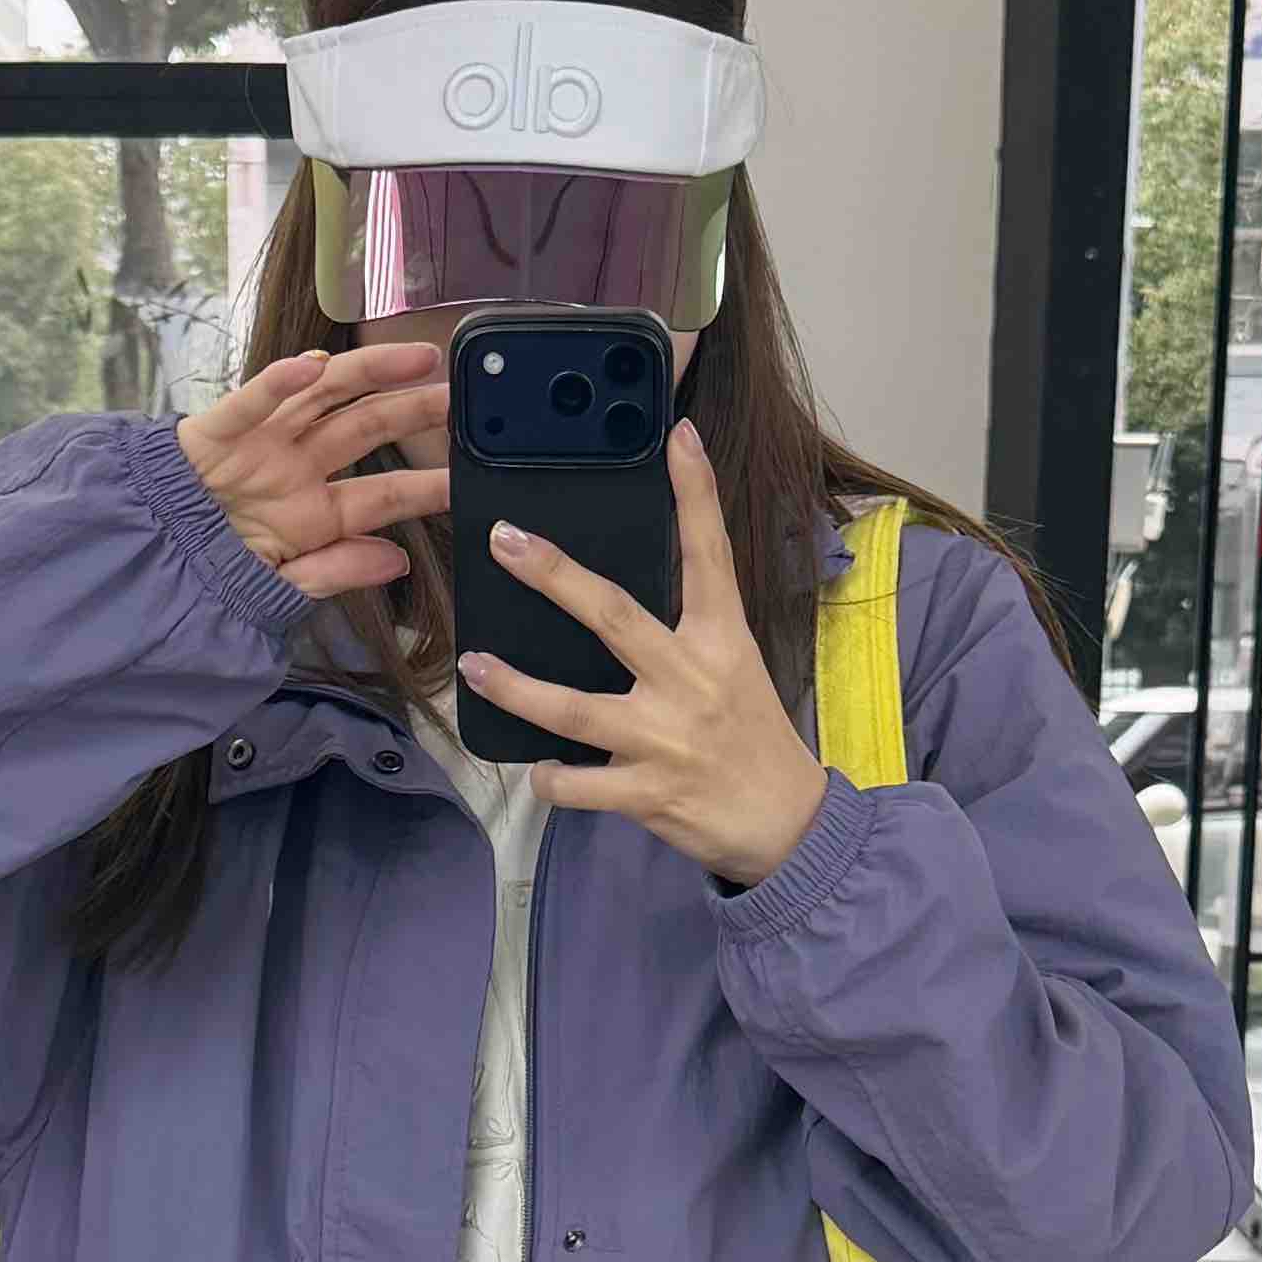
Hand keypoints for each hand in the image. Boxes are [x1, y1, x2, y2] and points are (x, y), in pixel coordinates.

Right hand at [177, 342, 451, 601]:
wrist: (142, 571)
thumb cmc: (208, 577)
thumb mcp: (279, 586)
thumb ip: (336, 572)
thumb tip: (397, 562)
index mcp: (315, 511)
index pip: (383, 493)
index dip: (426, 484)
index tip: (469, 476)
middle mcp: (295, 468)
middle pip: (365, 427)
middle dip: (413, 409)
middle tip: (457, 394)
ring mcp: (260, 445)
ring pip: (323, 396)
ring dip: (370, 373)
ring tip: (415, 358)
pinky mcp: (214, 434)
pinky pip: (249, 405)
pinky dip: (276, 384)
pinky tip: (310, 368)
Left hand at [459, 419, 830, 886]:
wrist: (786, 824)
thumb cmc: (751, 739)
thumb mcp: (735, 668)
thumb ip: (686, 632)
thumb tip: (615, 603)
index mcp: (721, 640)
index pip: (709, 555)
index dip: (695, 494)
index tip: (677, 437)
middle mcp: (691, 679)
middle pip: (614, 616)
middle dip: (556, 577)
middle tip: (505, 540)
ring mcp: (666, 738)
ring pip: (575, 708)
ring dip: (517, 687)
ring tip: (474, 665)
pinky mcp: (648, 792)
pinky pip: (578, 784)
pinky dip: (550, 778)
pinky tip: (538, 769)